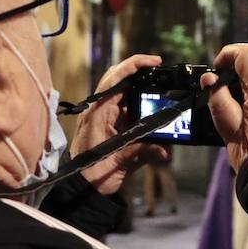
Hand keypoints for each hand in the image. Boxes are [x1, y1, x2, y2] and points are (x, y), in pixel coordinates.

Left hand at [73, 53, 166, 194]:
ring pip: (122, 90)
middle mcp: (99, 108)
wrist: (82, 187)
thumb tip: (165, 150)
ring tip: (159, 85)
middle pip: (119, 77)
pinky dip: (139, 102)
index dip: (135, 65)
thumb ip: (143, 152)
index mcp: (99, 111)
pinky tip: (151, 105)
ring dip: (140, 86)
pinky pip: (124, 105)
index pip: (116, 77)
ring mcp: (102, 114)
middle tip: (161, 70)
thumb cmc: (93, 173)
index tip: (155, 62)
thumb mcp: (120, 162)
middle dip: (140, 70)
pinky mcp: (107, 123)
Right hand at [203, 44, 247, 170]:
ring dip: (243, 96)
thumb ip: (217, 99)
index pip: (247, 54)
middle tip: (218, 100)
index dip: (228, 54)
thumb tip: (209, 80)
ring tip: (232, 120)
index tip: (217, 69)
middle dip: (232, 81)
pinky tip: (246, 128)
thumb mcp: (228, 127)